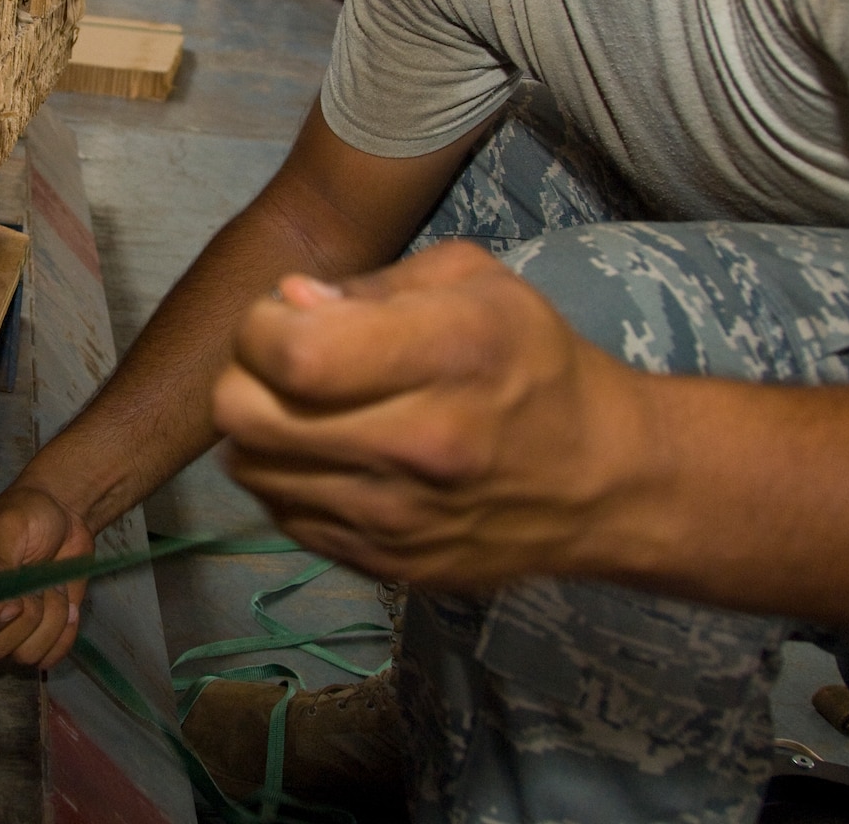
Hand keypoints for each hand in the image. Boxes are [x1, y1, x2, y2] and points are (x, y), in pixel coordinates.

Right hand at [0, 484, 95, 667]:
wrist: (62, 516)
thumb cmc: (25, 513)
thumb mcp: (6, 527)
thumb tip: (0, 609)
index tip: (15, 601)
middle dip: (25, 619)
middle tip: (38, 584)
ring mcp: (1, 631)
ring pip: (22, 657)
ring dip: (49, 620)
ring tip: (51, 587)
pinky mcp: (32, 638)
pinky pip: (47, 659)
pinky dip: (64, 634)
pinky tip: (67, 606)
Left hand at [213, 241, 654, 589]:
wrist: (602, 480)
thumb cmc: (531, 360)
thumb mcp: (473, 282)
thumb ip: (371, 284)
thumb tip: (290, 301)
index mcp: (447, 356)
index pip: (291, 352)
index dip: (261, 325)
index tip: (285, 315)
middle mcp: (418, 444)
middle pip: (246, 414)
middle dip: (245, 373)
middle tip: (285, 360)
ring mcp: (397, 518)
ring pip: (251, 468)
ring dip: (260, 429)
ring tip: (305, 408)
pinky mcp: (384, 564)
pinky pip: (282, 514)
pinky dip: (287, 478)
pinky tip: (328, 454)